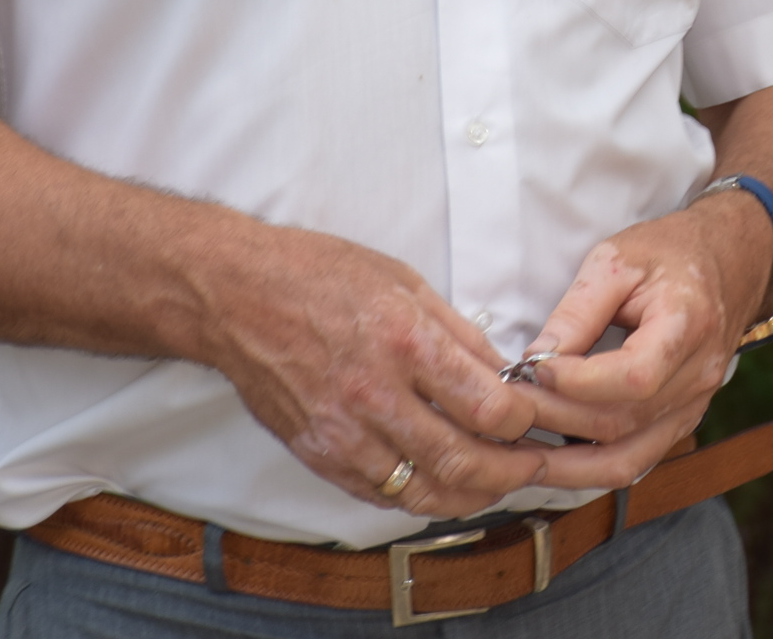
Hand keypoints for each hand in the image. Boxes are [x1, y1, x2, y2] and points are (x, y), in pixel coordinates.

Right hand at [193, 222, 554, 518]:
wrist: (235, 295)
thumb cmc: (319, 276)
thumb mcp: (406, 282)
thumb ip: (459, 336)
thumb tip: (504, 375)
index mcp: (406, 342)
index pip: (489, 409)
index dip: (526, 424)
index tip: (536, 421)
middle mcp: (374, 395)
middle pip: (463, 462)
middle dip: (511, 473)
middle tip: (532, 467)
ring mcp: (342, 433)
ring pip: (423, 493)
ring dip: (471, 495)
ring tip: (495, 482)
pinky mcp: (317, 455)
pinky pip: (380, 495)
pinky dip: (420, 496)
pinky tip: (442, 483)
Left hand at [502, 197, 772, 492]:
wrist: (729, 261)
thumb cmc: (671, 253)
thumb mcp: (617, 260)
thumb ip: (577, 310)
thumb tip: (534, 359)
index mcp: (688, 325)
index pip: (633, 376)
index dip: (577, 382)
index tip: (532, 368)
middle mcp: (699, 375)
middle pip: (623, 421)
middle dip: (557, 420)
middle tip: (507, 408)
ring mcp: (695, 405)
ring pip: (628, 457)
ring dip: (569, 464)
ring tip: (519, 453)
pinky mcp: (683, 421)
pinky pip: (636, 460)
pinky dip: (591, 468)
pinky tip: (554, 460)